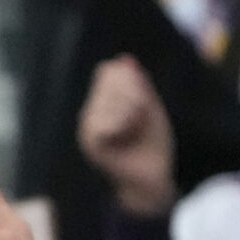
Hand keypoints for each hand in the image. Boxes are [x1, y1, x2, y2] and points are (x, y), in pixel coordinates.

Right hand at [78, 56, 174, 218]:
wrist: (152, 179)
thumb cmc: (153, 145)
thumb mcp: (150, 107)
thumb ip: (138, 84)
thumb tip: (123, 59)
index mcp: (104, 102)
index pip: (109, 71)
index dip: (132, 81)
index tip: (143, 105)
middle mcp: (91, 112)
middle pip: (110, 81)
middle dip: (134, 97)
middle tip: (139, 122)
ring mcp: (87, 127)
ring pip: (110, 99)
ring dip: (131, 111)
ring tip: (133, 130)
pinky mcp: (89, 141)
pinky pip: (106, 119)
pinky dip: (123, 124)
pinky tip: (126, 137)